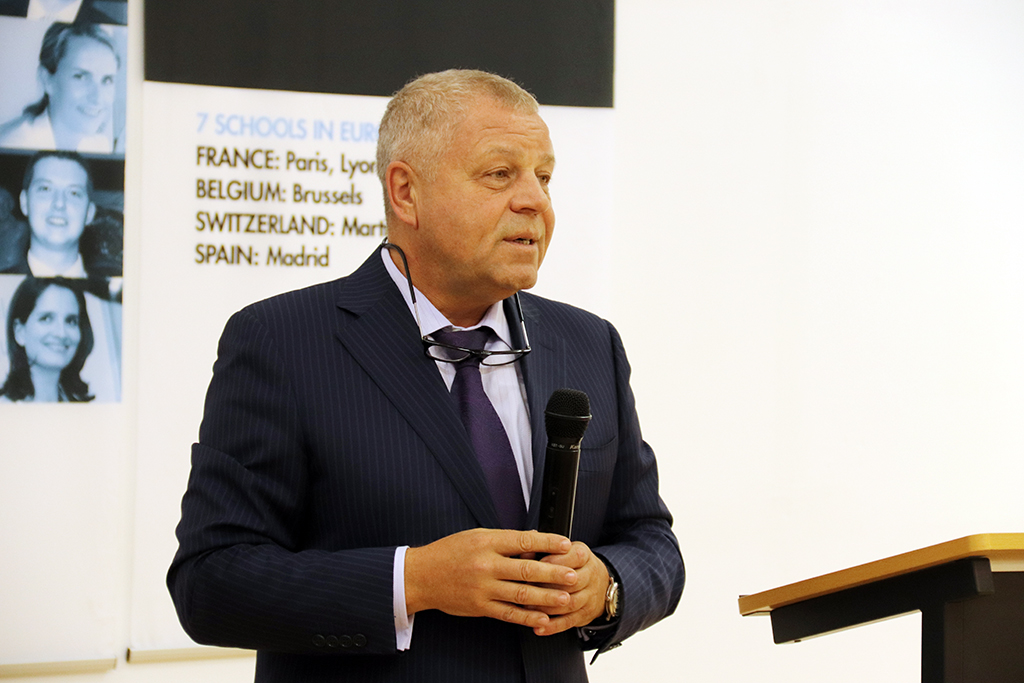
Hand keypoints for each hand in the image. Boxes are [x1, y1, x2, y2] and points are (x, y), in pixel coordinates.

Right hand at [404, 529, 577, 630]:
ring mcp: (483, 588)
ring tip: (565, 598)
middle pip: (526, 569)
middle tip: (573, 575)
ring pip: (520, 593)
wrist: (422, 576)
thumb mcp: (475, 536)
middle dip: (553, 573)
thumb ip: (504, 540)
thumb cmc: (449, 552)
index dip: (546, 542)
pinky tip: (542, 618)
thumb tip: (532, 540)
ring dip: (546, 597)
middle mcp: (486, 565)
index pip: (522, 540)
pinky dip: (527, 617)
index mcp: (486, 542)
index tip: (565, 543)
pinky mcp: (480, 606)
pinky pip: (508, 613)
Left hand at [532, 542, 609, 635]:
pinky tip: (539, 627)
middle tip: (526, 589)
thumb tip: (524, 554)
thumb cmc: (573, 564)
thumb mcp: (562, 551)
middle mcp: (590, 575)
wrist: (600, 583)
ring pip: (570, 603)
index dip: (551, 563)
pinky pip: (569, 622)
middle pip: (571, 582)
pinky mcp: (586, 614)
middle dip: (547, 587)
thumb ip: (542, 550)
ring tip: (528, 609)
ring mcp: (590, 596)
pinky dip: (553, 626)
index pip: (571, 557)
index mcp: (584, 555)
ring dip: (548, 608)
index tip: (533, 567)